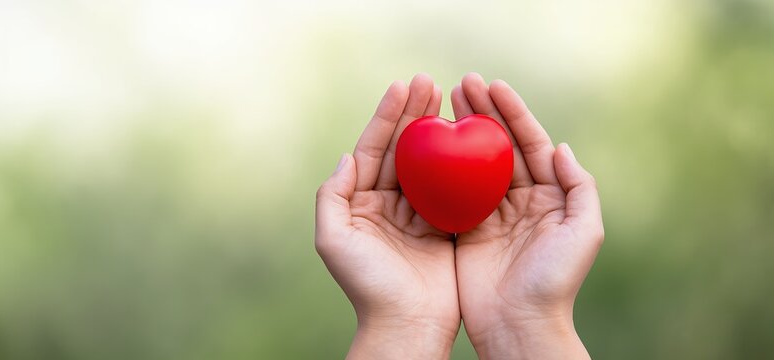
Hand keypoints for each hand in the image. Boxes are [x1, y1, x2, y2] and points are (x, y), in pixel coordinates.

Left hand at [315, 74, 459, 358]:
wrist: (406, 325)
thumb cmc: (366, 286)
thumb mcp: (333, 240)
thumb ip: (332, 196)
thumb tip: (347, 157)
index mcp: (360, 203)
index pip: (373, 149)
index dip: (386, 117)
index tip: (403, 87)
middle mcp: (388, 204)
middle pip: (402, 150)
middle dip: (415, 115)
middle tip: (430, 82)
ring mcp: (418, 214)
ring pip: (429, 163)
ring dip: (438, 131)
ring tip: (451, 98)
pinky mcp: (444, 227)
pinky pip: (453, 188)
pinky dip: (460, 163)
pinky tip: (471, 137)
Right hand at [451, 74, 603, 358]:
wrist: (520, 324)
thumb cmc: (556, 281)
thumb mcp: (584, 232)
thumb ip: (579, 188)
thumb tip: (561, 147)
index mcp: (548, 195)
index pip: (529, 143)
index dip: (513, 113)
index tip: (493, 87)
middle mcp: (519, 199)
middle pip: (497, 146)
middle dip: (482, 113)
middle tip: (462, 84)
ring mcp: (490, 213)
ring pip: (472, 163)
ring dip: (459, 131)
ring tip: (443, 102)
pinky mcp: (464, 230)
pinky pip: (451, 191)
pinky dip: (440, 166)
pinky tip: (427, 144)